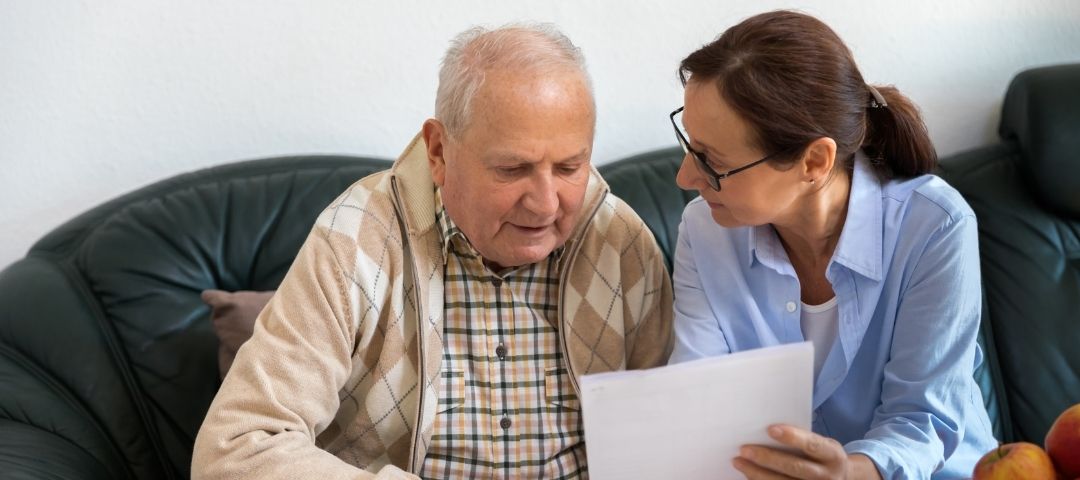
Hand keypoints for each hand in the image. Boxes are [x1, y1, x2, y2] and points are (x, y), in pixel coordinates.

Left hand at [732, 424, 881, 479]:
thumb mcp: (823, 446)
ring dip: (757, 474)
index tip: (770, 429)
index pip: (812, 445)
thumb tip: (767, 430)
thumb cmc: (823, 457)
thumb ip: (803, 440)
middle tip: (744, 449)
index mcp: (833, 455)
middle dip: (767, 458)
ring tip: (739, 462)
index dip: (792, 437)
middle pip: (795, 467)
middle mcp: (827, 476)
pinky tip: (748, 475)